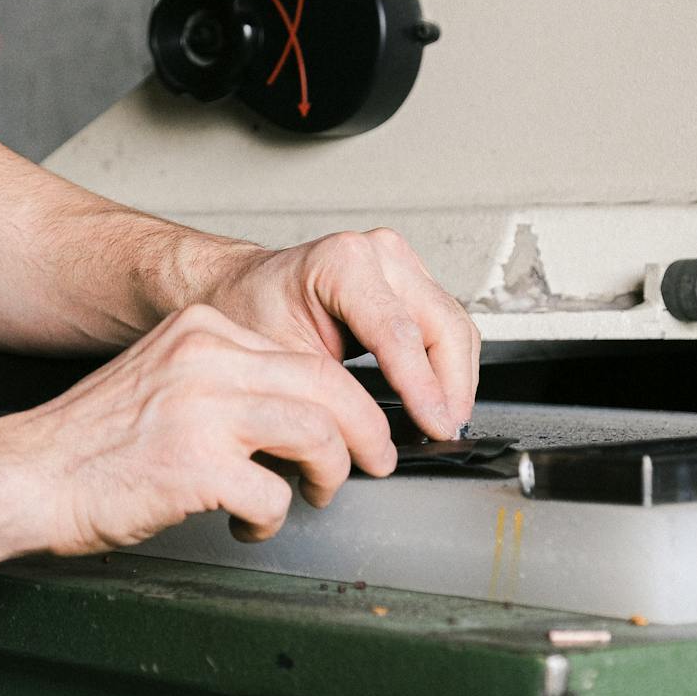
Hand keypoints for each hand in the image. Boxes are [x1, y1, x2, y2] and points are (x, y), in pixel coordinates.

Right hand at [1, 304, 396, 553]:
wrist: (28, 476)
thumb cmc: (93, 444)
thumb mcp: (167, 381)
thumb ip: (230, 383)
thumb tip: (306, 413)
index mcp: (203, 330)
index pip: (308, 357)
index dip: (349, 401)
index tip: (361, 429)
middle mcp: (206, 358)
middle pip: (330, 387)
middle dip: (366, 434)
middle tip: (376, 464)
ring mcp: (202, 409)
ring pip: (317, 434)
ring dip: (328, 476)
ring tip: (309, 496)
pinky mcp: (196, 465)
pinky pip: (274, 494)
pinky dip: (270, 518)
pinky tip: (244, 523)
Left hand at [194, 229, 479, 439]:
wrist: (239, 289)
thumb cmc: (249, 313)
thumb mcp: (281, 361)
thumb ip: (330, 398)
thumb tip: (374, 441)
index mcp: (343, 264)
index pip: (400, 335)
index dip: (424, 388)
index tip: (437, 426)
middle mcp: (379, 254)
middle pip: (443, 325)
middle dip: (451, 387)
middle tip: (446, 432)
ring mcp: (399, 263)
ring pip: (455, 325)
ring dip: (457, 378)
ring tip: (445, 422)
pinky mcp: (410, 279)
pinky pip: (446, 324)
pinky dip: (449, 364)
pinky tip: (440, 397)